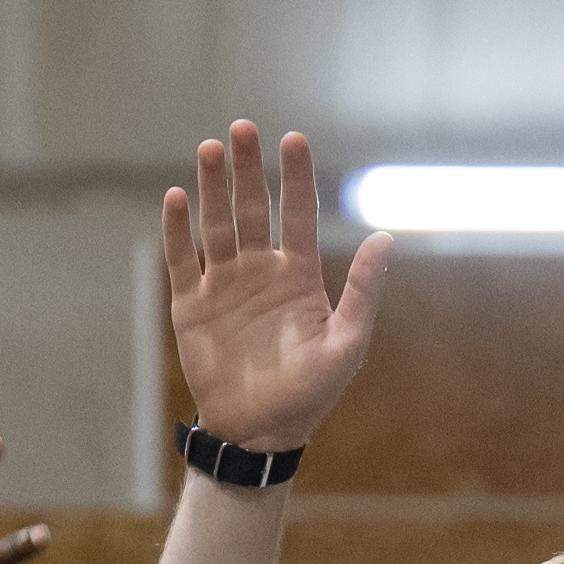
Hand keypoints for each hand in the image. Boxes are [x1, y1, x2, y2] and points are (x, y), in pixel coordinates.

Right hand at [163, 123, 388, 453]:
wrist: (258, 434)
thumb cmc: (309, 394)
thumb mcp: (346, 346)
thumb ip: (362, 292)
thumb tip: (386, 240)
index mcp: (298, 276)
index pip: (296, 214)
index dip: (295, 177)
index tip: (293, 139)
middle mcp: (260, 271)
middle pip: (251, 208)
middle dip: (247, 169)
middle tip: (243, 129)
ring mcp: (224, 285)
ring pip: (216, 224)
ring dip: (212, 187)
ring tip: (210, 149)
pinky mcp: (192, 305)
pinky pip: (182, 259)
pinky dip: (178, 229)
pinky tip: (177, 196)